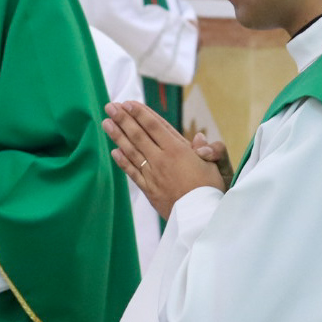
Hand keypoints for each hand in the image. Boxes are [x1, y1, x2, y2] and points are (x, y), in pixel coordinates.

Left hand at [102, 101, 225, 219]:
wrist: (201, 218)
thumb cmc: (211, 190)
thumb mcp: (216, 165)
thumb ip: (208, 149)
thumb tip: (198, 137)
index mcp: (177, 150)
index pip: (155, 126)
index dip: (140, 113)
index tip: (128, 103)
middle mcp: (161, 159)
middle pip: (138, 135)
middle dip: (123, 119)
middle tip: (110, 106)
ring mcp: (152, 174)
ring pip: (131, 151)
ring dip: (117, 136)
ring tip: (106, 123)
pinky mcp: (148, 189)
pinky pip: (132, 172)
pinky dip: (122, 161)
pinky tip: (114, 151)